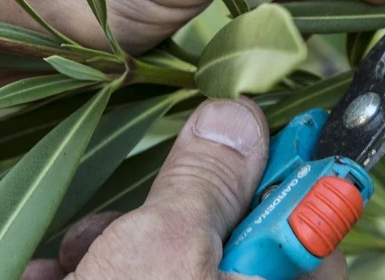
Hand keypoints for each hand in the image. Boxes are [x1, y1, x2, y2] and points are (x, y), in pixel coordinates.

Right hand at [21, 97, 345, 279]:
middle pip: (233, 246)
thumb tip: (239, 119)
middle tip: (119, 226)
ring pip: (176, 271)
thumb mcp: (162, 248)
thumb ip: (207, 181)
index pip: (313, 225)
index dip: (272, 174)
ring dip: (116, 254)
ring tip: (71, 263)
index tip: (231, 139)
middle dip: (166, 219)